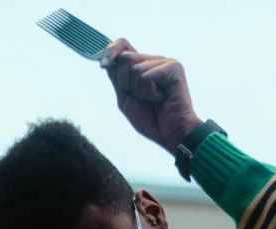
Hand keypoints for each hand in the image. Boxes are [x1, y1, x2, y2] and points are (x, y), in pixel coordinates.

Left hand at [100, 39, 202, 155]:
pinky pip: (146, 77)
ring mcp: (165, 62)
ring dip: (139, 91)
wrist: (171, 135)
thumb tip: (106, 61)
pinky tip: (161, 98)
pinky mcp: (173, 68)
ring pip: (134, 69)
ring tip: (154, 99)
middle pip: (125, 58)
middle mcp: (154, 60)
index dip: (111, 51)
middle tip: (142, 98)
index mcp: (143, 66)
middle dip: (125, 83)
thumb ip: (117, 80)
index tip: (102, 65)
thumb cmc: (151, 120)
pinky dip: (148, 93)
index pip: (124, 46)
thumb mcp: (126, 100)